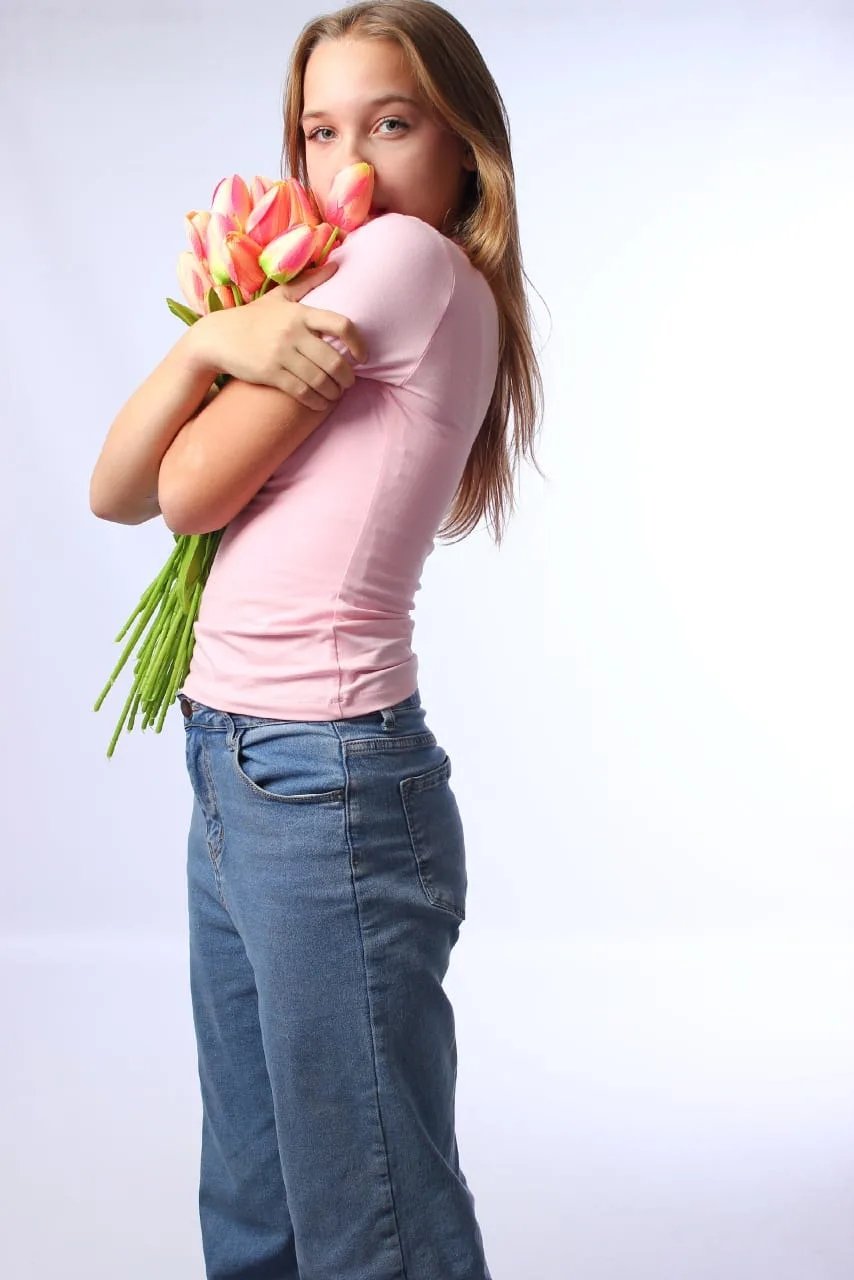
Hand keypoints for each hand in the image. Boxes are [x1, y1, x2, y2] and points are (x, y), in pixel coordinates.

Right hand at [190, 261, 368, 408]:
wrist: (217, 337)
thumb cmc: (253, 317)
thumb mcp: (280, 296)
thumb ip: (309, 282)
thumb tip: (337, 265)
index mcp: (300, 313)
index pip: (340, 325)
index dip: (358, 342)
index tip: (362, 356)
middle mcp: (292, 332)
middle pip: (334, 360)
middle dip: (347, 377)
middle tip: (349, 382)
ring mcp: (281, 354)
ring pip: (320, 380)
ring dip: (334, 392)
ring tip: (336, 393)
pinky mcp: (270, 373)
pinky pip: (302, 392)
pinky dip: (316, 401)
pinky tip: (320, 403)